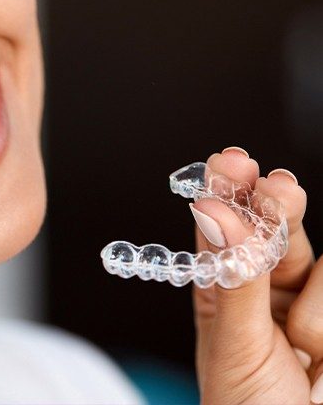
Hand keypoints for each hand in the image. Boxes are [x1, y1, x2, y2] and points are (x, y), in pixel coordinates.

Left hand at [192, 147, 318, 404]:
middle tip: (277, 187)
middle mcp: (268, 289)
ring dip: (316, 316)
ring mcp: (311, 306)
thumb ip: (236, 277)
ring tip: (306, 360)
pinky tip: (321, 366)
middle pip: (276, 230)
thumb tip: (215, 210)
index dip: (227, 190)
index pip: (223, 226)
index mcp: (225, 288)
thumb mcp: (236, 344)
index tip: (231, 162)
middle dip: (277, 207)